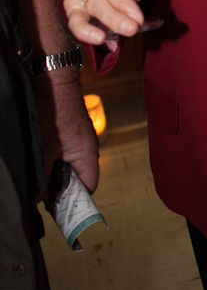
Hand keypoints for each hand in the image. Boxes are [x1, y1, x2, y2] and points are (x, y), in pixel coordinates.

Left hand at [32, 72, 98, 193]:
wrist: (51, 78)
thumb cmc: (53, 108)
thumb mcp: (44, 148)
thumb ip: (41, 176)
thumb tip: (37, 198)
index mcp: (87, 154)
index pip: (87, 188)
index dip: (74, 201)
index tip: (58, 211)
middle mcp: (85, 148)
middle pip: (76, 179)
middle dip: (59, 188)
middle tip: (41, 195)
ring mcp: (76, 140)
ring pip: (66, 167)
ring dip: (51, 173)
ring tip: (36, 176)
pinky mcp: (66, 133)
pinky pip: (61, 154)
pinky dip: (49, 160)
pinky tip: (36, 159)